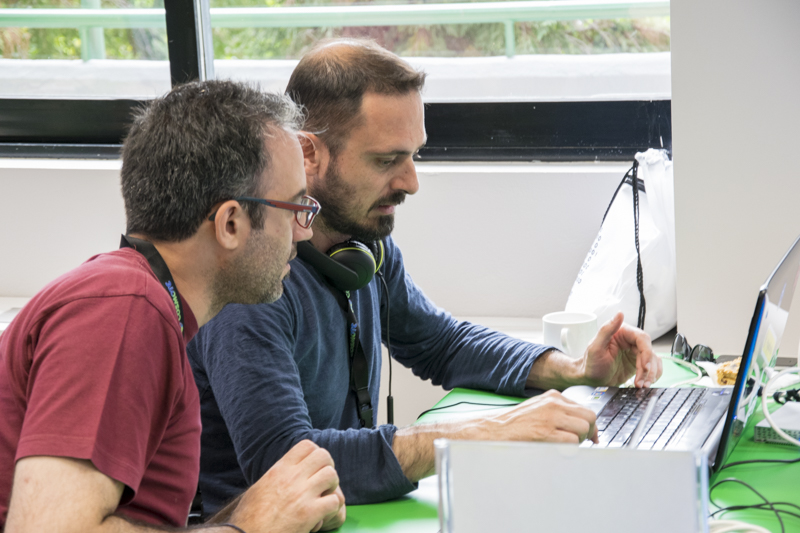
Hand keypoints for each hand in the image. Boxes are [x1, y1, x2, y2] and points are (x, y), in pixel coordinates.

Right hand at [229, 440, 343, 532]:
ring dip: (332, 486)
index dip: (315, 454)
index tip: (314, 467)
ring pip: (331, 475)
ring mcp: (302, 494)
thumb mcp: (259, 487)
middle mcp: (292, 478)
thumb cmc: (249, 517)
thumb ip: (277, 475)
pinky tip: (323, 514)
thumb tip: (286, 469)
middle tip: (323, 482)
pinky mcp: (309, 513)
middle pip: (323, 456)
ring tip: (324, 497)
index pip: (307, 446)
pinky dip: (332, 507)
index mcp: (279, 469)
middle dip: (328, 467)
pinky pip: (334, 501)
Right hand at [478, 390, 597, 443]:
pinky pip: (573, 441)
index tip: (591, 436)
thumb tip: (582, 425)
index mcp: (554, 396)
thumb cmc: (517, 423)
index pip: (585, 409)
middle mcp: (554, 403)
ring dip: (580, 441)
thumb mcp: (540, 408)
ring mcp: (550, 417)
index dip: (590, 426)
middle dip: (588, 432)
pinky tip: (560, 449)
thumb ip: (559, 412)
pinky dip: (571, 448)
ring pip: (584, 428)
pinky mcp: (545, 432)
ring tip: (566, 446)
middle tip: (579, 442)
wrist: (495, 429)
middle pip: (589, 417)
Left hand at [580, 312, 661, 387]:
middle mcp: (630, 340)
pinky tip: (644, 383)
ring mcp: (635, 352)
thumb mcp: (595, 347)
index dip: (646, 352)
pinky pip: (653, 367)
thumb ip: (606, 330)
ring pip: (653, 360)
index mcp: (621, 332)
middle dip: (648, 368)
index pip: (642, 338)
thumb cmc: (591, 364)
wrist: (591, 380)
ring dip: (650, 374)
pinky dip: (652, 376)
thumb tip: (619, 313)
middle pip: (650, 351)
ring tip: (641, 385)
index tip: (644, 366)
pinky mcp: (638, 363)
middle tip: (641, 381)